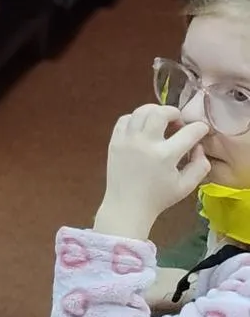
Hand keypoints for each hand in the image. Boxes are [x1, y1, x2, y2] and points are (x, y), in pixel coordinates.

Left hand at [94, 101, 209, 240]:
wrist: (127, 204)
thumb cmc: (159, 197)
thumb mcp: (187, 186)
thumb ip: (200, 165)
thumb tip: (199, 146)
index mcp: (165, 156)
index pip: (188, 132)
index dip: (200, 128)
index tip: (201, 128)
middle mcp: (145, 143)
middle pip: (160, 112)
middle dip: (174, 112)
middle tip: (178, 122)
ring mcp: (127, 140)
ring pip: (140, 111)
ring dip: (154, 111)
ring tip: (161, 122)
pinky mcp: (114, 141)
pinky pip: (124, 119)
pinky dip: (136, 118)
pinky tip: (143, 128)